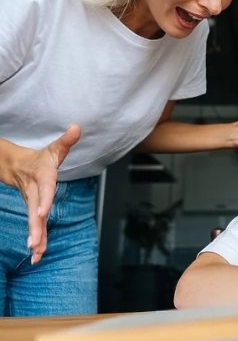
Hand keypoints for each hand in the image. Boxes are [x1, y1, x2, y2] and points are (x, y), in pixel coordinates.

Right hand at [13, 124, 80, 263]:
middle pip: (35, 210)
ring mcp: (33, 203)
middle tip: (34, 243)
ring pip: (34, 222)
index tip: (43, 212)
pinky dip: (37, 241)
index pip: (45, 189)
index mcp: (42, 177)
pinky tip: (37, 256)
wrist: (16, 166)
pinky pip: (35, 227)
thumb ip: (66, 140)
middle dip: (35, 227)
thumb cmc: (40, 159)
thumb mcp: (54, 149)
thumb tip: (77, 127)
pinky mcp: (34, 211)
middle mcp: (36, 192)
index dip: (44, 200)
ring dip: (35, 238)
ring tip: (36, 254)